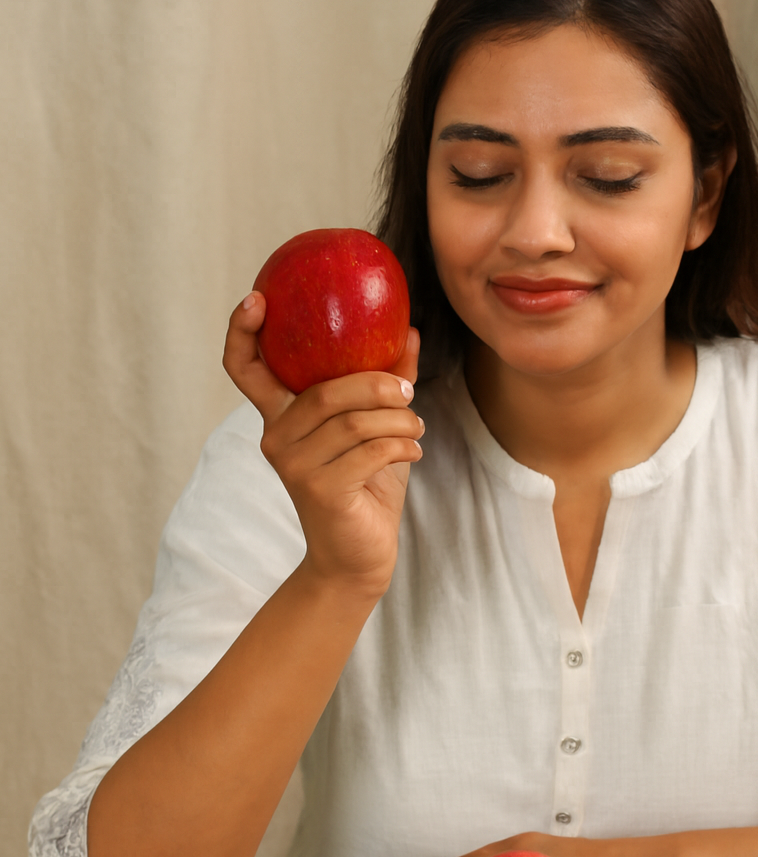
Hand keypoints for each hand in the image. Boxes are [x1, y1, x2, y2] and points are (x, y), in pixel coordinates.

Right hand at [223, 291, 423, 595]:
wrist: (358, 558)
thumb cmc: (366, 489)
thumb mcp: (377, 428)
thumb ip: (387, 381)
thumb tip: (408, 331)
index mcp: (281, 418)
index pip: (245, 369)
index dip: (242, 332)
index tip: (255, 298)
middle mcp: (277, 438)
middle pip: (323, 391)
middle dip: (375, 384)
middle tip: (407, 391)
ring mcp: (294, 466)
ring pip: (353, 421)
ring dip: (397, 419)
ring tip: (416, 427)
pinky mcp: (320, 490)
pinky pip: (369, 450)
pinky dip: (400, 444)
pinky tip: (413, 451)